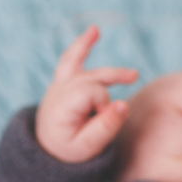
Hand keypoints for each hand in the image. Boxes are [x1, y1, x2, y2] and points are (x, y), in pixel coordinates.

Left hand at [36, 25, 138, 162]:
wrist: (47, 151)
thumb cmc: (68, 151)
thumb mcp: (88, 147)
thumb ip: (106, 126)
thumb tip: (123, 104)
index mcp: (61, 106)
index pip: (92, 92)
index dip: (104, 105)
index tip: (100, 121)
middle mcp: (58, 91)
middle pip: (90, 77)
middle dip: (109, 83)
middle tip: (133, 80)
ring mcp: (58, 84)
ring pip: (78, 62)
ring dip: (95, 54)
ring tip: (113, 51)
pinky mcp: (62, 82)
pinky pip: (70, 58)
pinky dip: (82, 46)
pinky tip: (94, 31)